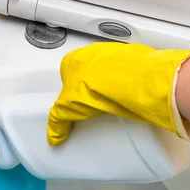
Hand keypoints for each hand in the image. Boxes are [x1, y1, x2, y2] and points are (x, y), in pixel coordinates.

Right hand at [47, 42, 189, 145]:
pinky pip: (129, 76)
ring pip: (110, 73)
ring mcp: (117, 56)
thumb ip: (58, 120)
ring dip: (111, 88)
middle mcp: (95, 53)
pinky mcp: (136, 62)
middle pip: (89, 73)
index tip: (77, 105)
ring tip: (114, 107)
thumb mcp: (67, 106)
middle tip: (95, 107)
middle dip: (92, 89)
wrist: (130, 78)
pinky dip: (128, 88)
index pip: (67, 75)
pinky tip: (129, 101)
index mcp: (74, 59)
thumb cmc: (95, 83)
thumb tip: (53, 136)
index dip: (71, 91)